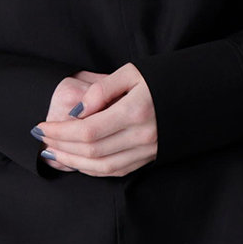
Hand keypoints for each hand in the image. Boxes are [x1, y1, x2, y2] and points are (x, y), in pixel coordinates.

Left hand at [34, 63, 157, 176]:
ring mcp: (148, 150)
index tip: (40, 127)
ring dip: (73, 162)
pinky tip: (77, 161)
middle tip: (41, 139)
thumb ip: (102, 89)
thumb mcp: (132, 72)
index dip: (60, 132)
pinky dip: (93, 169)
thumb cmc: (163, 77)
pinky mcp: (150, 157)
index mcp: (136, 111)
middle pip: (91, 150)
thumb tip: (77, 110)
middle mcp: (142, 135)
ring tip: (53, 152)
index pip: (87, 130)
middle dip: (61, 146)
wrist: (202, 93)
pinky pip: (116, 170)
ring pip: (102, 166)